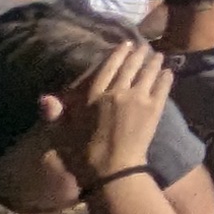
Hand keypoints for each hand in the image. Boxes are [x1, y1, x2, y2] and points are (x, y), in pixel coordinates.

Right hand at [55, 34, 172, 182]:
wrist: (113, 170)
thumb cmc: (83, 155)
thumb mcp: (63, 134)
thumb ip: (56, 114)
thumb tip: (45, 98)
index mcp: (94, 97)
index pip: (108, 68)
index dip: (118, 54)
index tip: (125, 44)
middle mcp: (117, 92)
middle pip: (131, 67)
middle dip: (138, 54)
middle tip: (144, 46)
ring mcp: (138, 99)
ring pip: (148, 72)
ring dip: (154, 62)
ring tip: (159, 55)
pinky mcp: (155, 109)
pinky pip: (162, 87)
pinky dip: (166, 77)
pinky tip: (168, 72)